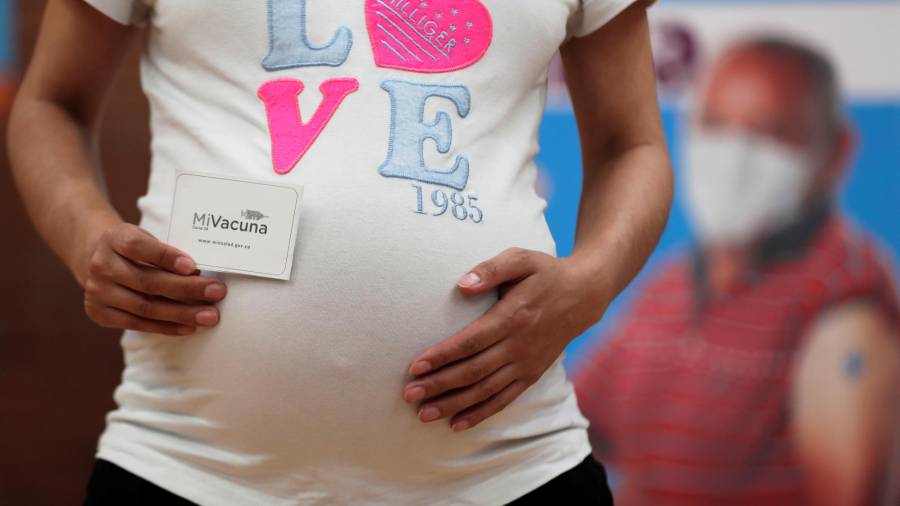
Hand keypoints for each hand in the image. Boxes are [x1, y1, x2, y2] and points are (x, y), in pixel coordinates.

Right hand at [81, 222, 226, 335]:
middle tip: (217, 292)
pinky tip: (189, 327)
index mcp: (113, 239)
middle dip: (187, 289)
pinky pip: (137, 324)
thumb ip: (167, 252)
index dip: (166, 257)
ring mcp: (97, 291)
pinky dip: (166, 326)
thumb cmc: (134, 248)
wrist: (96, 258)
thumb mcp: (145, 238)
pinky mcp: (99, 313)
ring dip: (182, 313)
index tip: (193, 266)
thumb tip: (202, 272)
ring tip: (209, 316)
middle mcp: (101, 265)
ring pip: (145, 306)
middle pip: (147, 281)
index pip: (138, 247)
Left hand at [402, 247, 608, 431]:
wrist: (584, 295)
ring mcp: (526, 364)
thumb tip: (462, 284)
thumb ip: (491, 269)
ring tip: (424, 413)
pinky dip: (481, 413)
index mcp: (512, 317)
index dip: (442, 355)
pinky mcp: (532, 374)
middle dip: (439, 385)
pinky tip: (457, 423)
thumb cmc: (545, 273)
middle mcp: (519, 346)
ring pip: (485, 390)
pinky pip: (504, 399)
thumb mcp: (521, 259)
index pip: (471, 342)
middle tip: (409, 394)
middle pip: (473, 371)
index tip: (415, 366)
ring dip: (454, 404)